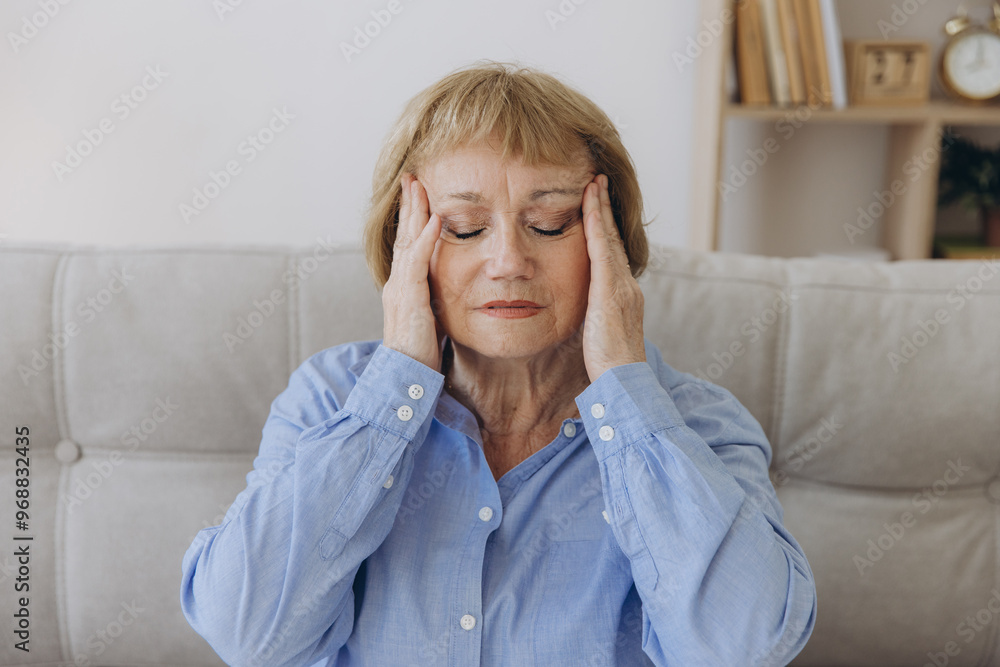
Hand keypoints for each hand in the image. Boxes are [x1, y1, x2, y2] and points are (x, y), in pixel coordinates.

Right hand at [381, 173, 444, 371]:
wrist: (406, 378)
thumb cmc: (421, 354)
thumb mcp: (430, 319)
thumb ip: (435, 301)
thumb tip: (449, 289)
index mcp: (404, 287)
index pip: (408, 244)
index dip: (413, 219)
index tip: (418, 194)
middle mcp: (398, 283)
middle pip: (404, 235)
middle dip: (408, 205)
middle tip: (411, 176)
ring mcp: (400, 289)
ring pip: (407, 241)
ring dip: (415, 212)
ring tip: (420, 186)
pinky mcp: (409, 299)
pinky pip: (417, 262)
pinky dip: (426, 239)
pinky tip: (435, 220)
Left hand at [580, 174, 645, 381]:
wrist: (625, 381)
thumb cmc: (609, 367)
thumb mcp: (600, 335)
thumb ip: (593, 317)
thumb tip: (583, 311)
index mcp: (623, 295)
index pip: (610, 253)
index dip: (604, 228)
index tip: (596, 205)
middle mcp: (626, 286)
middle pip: (614, 239)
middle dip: (605, 209)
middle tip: (597, 180)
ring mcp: (621, 287)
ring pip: (610, 239)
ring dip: (601, 209)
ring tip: (593, 183)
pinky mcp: (612, 291)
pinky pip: (603, 251)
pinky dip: (598, 227)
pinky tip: (590, 208)